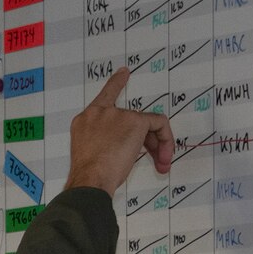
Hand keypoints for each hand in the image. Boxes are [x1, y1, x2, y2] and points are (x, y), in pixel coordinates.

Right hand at [64, 67, 175, 194]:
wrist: (90, 180)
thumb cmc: (89, 176)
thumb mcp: (90, 156)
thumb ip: (103, 144)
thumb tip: (121, 150)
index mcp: (85, 121)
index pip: (102, 98)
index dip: (115, 84)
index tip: (124, 73)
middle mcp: (99, 113)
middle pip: (129, 119)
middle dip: (145, 140)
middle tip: (154, 158)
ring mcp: (116, 114)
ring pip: (144, 124)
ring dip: (156, 146)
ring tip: (161, 164)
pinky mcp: (133, 121)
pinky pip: (158, 123)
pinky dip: (166, 138)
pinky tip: (167, 152)